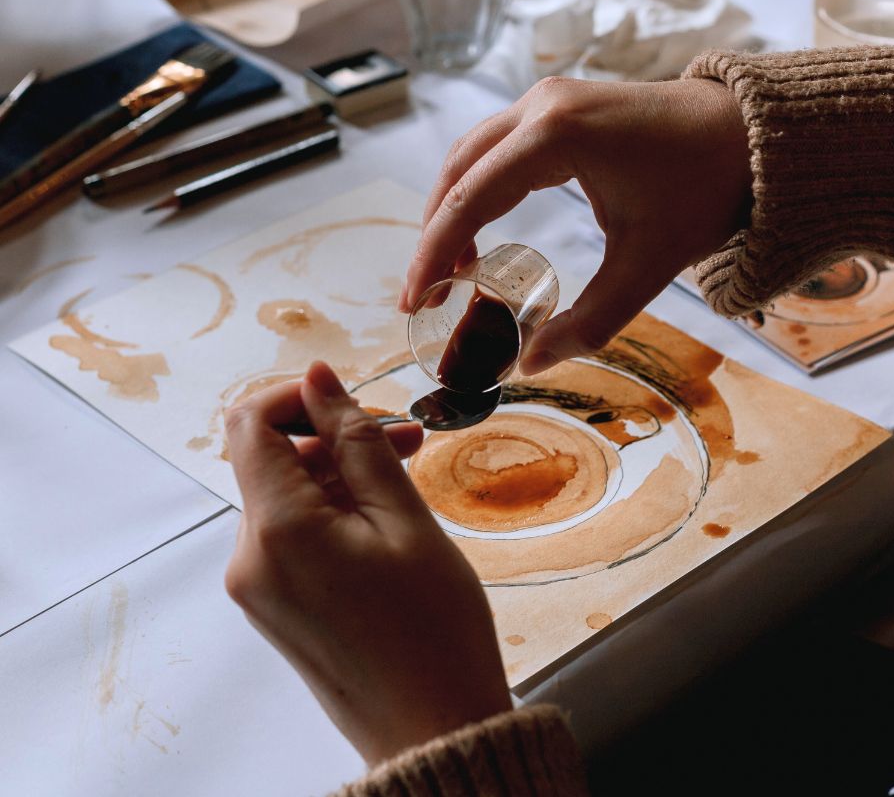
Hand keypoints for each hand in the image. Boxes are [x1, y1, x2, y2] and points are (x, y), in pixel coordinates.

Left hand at [224, 361, 511, 765]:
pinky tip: (386, 513)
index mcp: (277, 530)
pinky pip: (292, 532)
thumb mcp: (405, 518)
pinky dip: (333, 509)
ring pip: (287, 494)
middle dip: (333, 434)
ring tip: (407, 472)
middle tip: (406, 437)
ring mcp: (257, 585)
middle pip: (271, 458)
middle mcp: (249, 557)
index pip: (247, 423)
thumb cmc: (433, 630)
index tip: (348, 395)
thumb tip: (318, 376)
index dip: (294, 393)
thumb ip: (356, 440)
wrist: (432, 730)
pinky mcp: (274, 602)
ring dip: (340, 472)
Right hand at [400, 75, 751, 371]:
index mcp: (555, 134)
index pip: (468, 199)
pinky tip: (482, 229)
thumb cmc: (706, 191)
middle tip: (423, 293)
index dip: (433, 254)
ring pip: (472, 156)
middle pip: (457, 172)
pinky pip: (497, 147)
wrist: (754, 136)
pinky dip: (477, 189)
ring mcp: (549, 98)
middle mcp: (540, 104)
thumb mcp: (648, 265)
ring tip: (450, 269)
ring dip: (452, 209)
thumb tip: (530, 364)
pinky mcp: (560, 105)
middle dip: (434, 235)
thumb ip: (589, 321)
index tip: (413, 301)